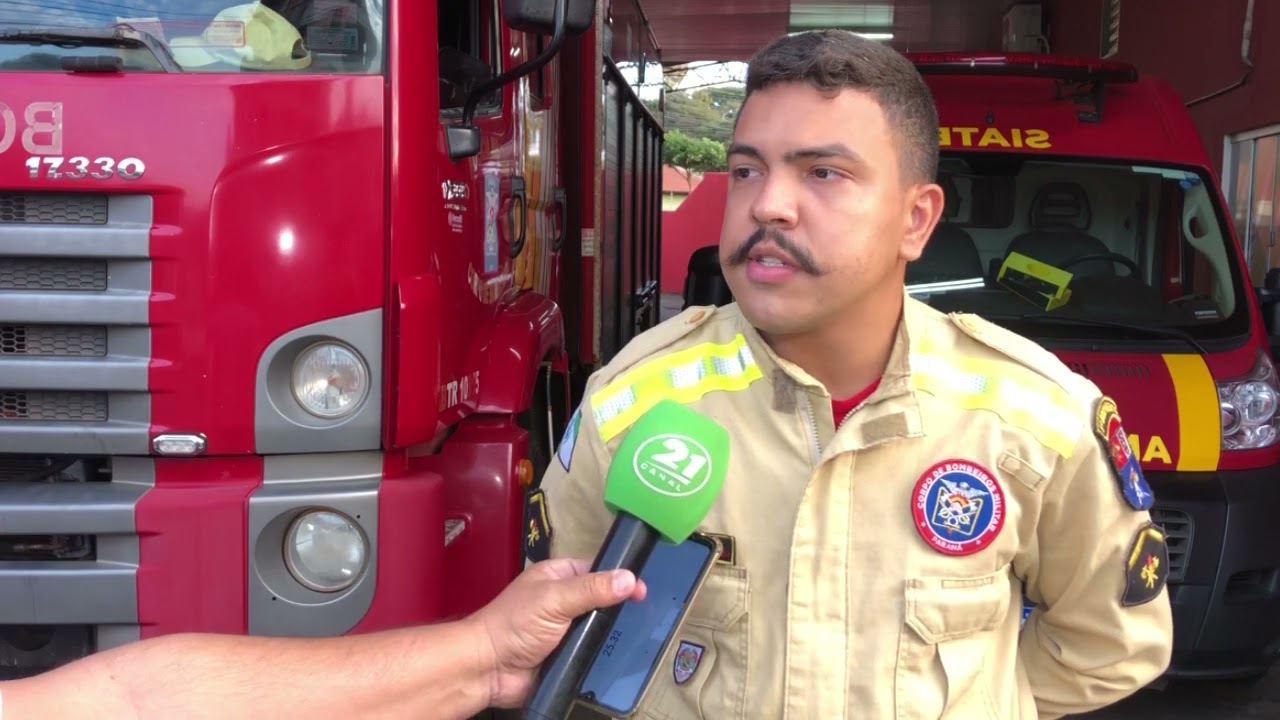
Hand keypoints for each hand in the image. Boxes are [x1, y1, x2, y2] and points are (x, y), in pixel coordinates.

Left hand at [470, 557, 647, 707]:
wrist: (488, 669)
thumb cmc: (514, 624)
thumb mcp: (555, 599)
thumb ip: (592, 589)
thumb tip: (629, 578)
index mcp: (557, 577)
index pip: (595, 569)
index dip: (618, 576)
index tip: (641, 588)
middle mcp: (562, 600)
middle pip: (600, 599)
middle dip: (618, 606)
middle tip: (645, 614)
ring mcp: (564, 629)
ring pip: (598, 627)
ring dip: (612, 632)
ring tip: (640, 636)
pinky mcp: (566, 655)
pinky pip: (591, 651)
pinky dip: (603, 654)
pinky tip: (621, 657)